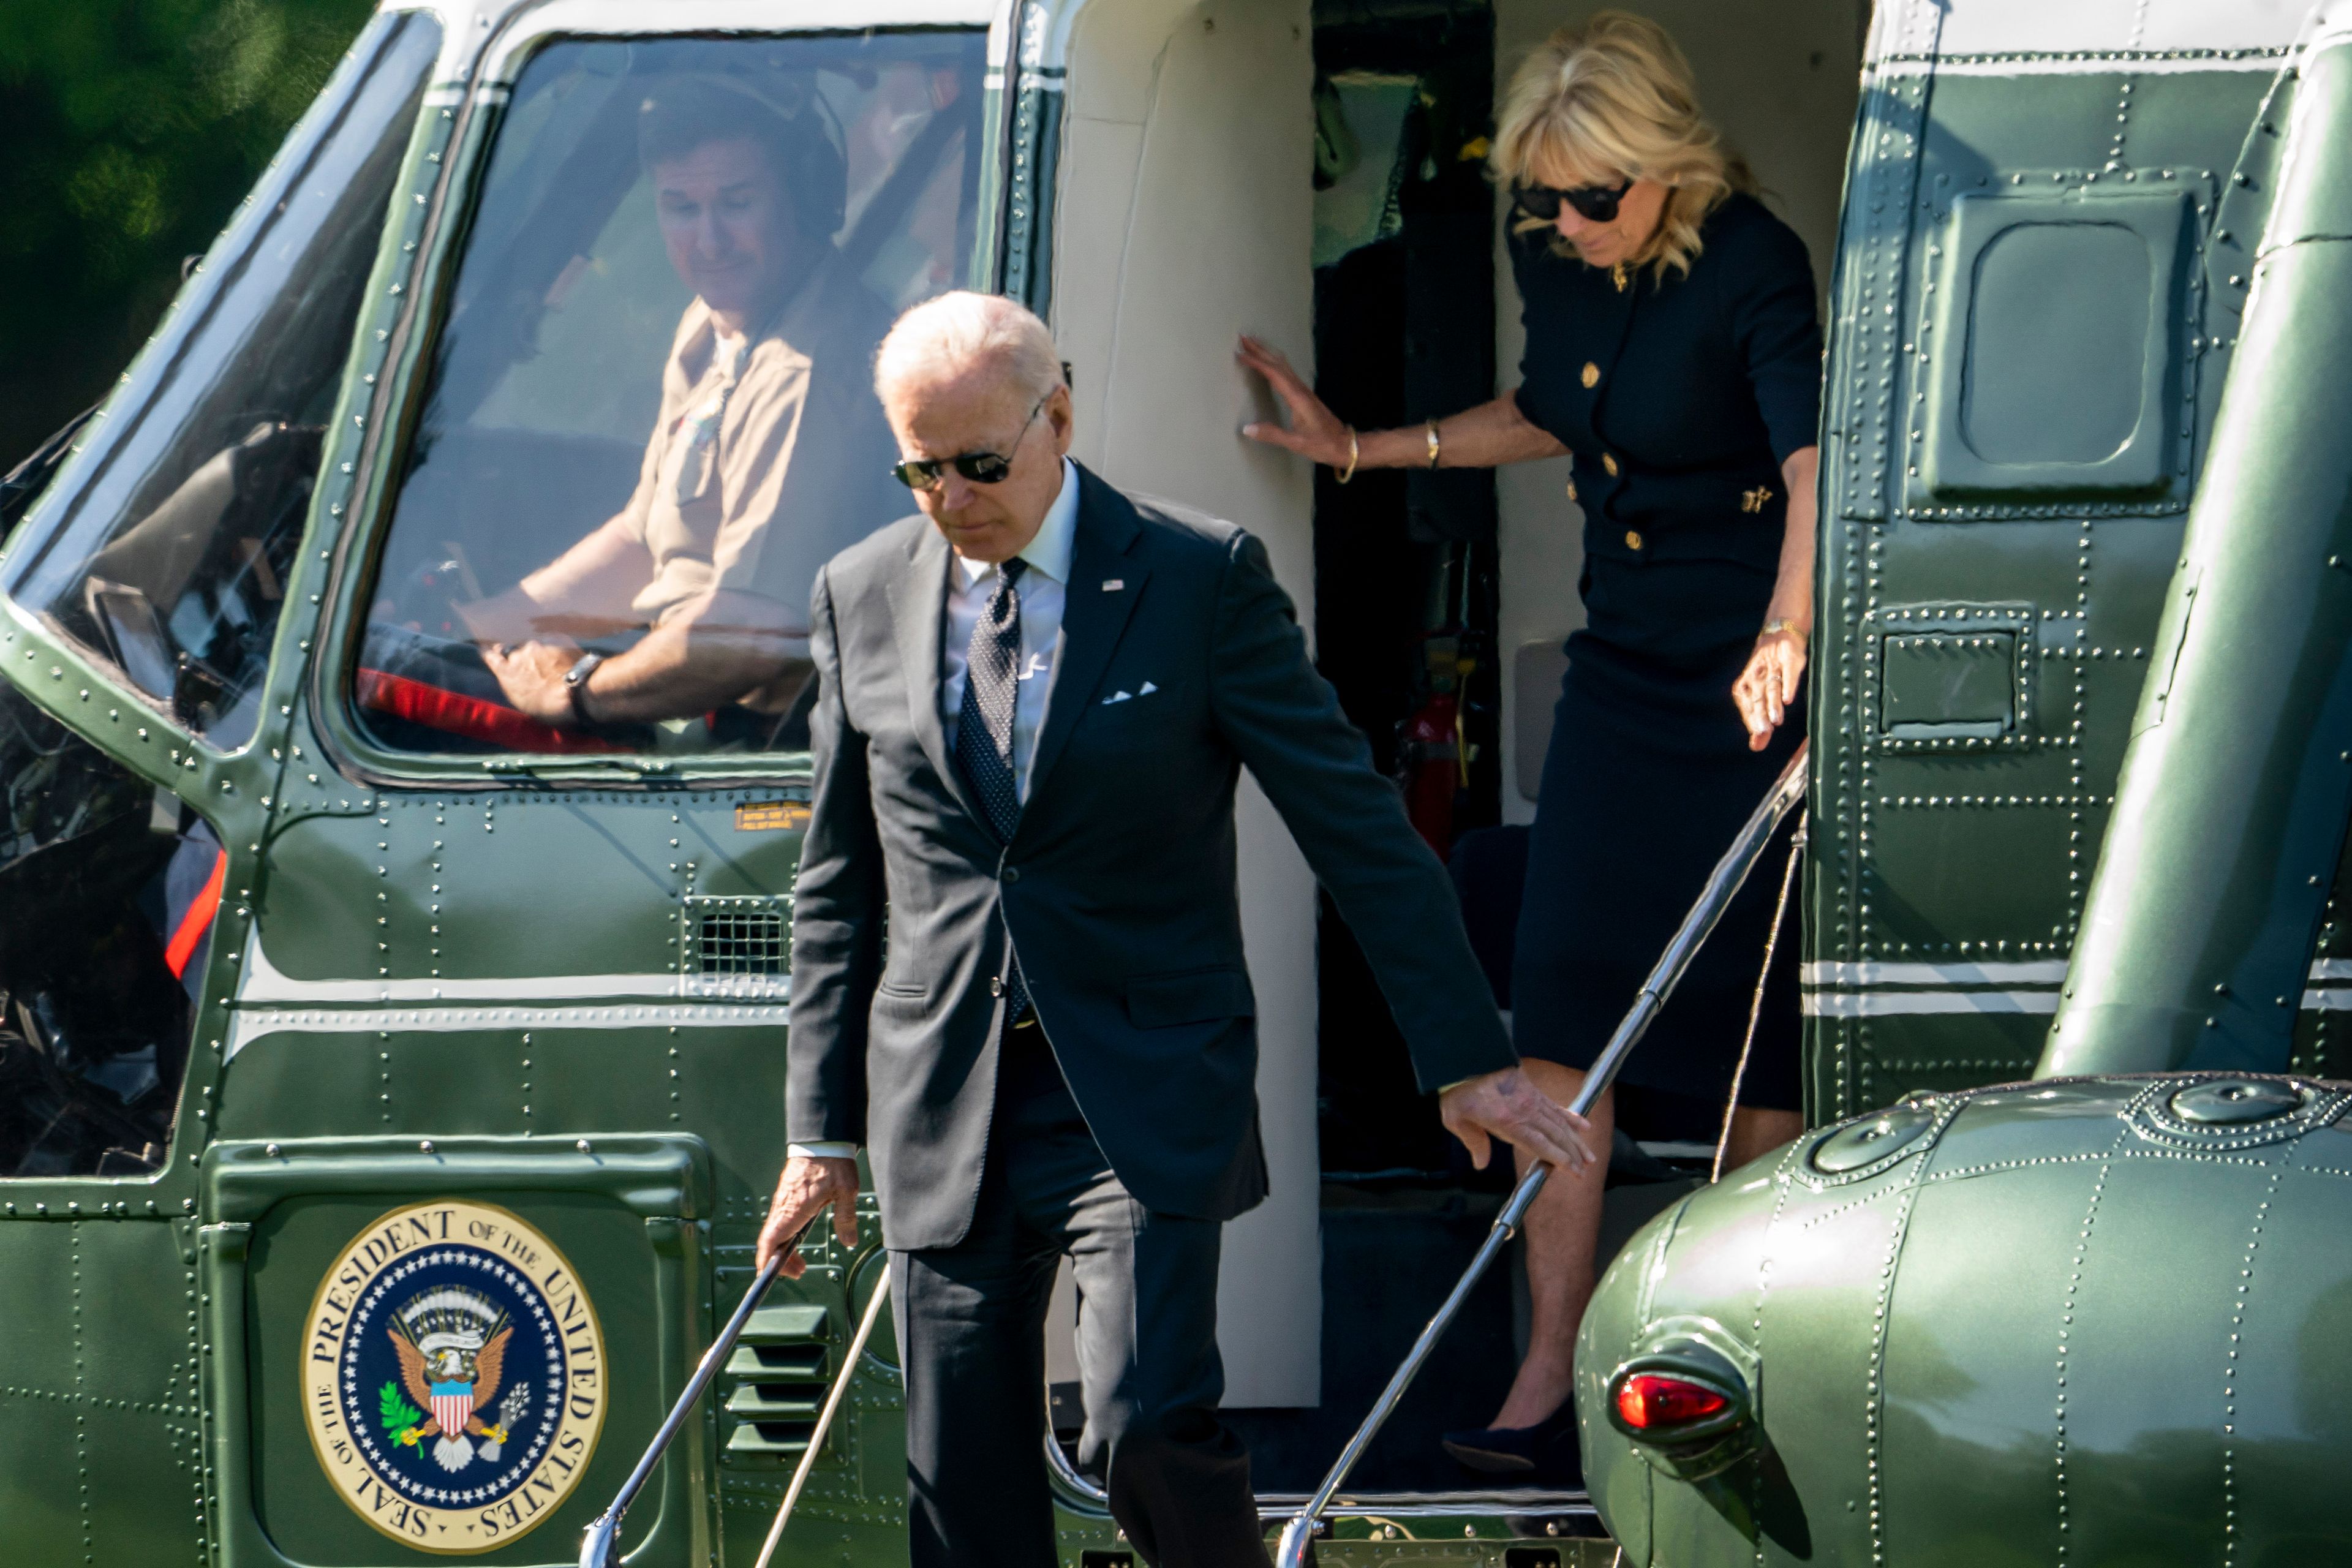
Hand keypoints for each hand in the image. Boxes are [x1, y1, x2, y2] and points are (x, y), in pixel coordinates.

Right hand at [483, 638, 580, 725]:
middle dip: (520, 658)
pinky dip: (554, 650)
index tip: (494, 655)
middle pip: (514, 652)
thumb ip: (513, 684)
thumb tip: (512, 677)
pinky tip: (563, 660)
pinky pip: (551, 642)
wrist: (579, 692)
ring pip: (534, 647)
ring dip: (539, 654)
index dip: (493, 656)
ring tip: (551, 666)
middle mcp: (518, 654)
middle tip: (531, 667)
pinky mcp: (556, 638)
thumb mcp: (523, 702)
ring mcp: (537, 645)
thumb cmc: (551, 707)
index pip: (491, 657)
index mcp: (507, 672)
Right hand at [756, 1155, 861, 1277]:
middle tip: (798, 1272)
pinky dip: (785, 1235)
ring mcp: (783, 1199)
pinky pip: (780, 1220)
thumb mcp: (846, 1191)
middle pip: (771, 1240)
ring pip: (775, 1230)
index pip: (770, 1241)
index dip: (766, 1260)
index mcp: (794, 1209)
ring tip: (801, 1262)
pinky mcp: (787, 1192)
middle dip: (780, 1261)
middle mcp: (784, 1206)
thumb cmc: (833, 1162)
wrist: (822, 1137)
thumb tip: (848, 1242)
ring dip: (784, 1249)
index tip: (767, 1275)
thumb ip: (846, 1218)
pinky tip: (798, 1237)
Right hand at [1235, 335, 1353, 467]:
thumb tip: (1247, 428)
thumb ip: (1272, 434)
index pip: (1274, 373)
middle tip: (1243, 338)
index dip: (1257, 362)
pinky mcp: (1304, 393)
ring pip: (1284, 365)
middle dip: (1261, 349)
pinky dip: (1275, 363)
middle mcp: (1300, 389)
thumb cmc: (1321, 443)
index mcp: (1297, 398)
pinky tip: (1271, 363)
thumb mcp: (1296, 443)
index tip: (1241, 353)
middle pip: (1278, 363)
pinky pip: (1287, 371)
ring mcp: (1303, 390)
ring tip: (1253, 345)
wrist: (1343, 443)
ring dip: (1268, 353)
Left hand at [1439, 1067, 1595, 1173]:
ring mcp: (1532, 1100)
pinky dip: (1571, 1118)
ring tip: (1589, 1156)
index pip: (1541, 1144)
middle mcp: (1525, 1111)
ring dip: (1576, 1140)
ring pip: (1560, 1123)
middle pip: (1556, 1136)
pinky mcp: (1533, 1091)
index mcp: (1508, 1121)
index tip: (1573, 1171)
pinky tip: (1584, 1126)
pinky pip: (1556, 1107)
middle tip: (1585, 1171)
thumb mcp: (1455, 1119)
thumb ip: (1474, 1143)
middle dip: (1573, 1155)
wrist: (1469, 1055)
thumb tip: (1481, 1164)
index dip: (1560, 1159)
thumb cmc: (1460, 1088)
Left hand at [1733, 623, 1806, 751]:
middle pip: (1758, 700)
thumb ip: (1761, 723)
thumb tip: (1756, 747)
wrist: (1779, 636)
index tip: (1758, 740)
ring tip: (1777, 720)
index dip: (1753, 722)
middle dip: (1761, 717)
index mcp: (1745, 686)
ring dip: (1773, 705)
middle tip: (1764, 733)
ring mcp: (1773, 668)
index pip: (1748, 707)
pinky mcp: (1789, 660)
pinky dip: (1788, 686)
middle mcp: (1756, 678)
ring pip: (1771, 689)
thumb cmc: (1769, 672)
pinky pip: (1788, 674)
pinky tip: (1788, 698)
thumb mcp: (1763, 697)